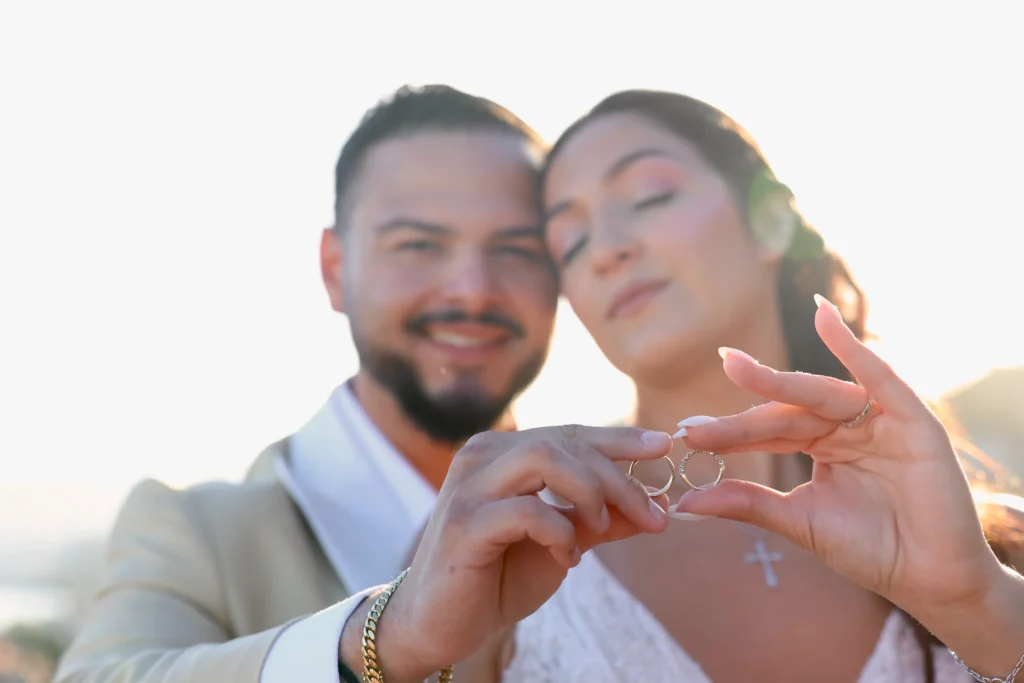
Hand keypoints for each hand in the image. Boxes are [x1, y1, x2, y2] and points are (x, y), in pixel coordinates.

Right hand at [378, 424, 671, 680]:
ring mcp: (469, 486)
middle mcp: (481, 456)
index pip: (569, 432)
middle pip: (564, 442)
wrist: (438, 624)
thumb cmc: (497, 578)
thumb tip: (658, 506)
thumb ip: (601, 520)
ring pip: (544, 458)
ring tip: (602, 527)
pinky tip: (567, 558)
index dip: (619, 438)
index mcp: (502, 452)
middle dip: (618, 475)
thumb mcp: (562, 544)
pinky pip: (527, 511)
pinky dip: (560, 532)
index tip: (663, 447)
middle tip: (654, 514)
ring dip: (590, 492)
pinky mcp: (465, 523)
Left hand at [674, 295, 1001, 618]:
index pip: (768, 432)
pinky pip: (878, 375)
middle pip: (787, 412)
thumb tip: (685, 502)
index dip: (730, 433)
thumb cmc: (870, 549)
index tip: (687, 434)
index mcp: (821, 444)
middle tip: (695, 421)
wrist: (929, 580)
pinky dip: (852, 346)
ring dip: (776, 380)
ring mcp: (878, 418)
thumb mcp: (798, 520)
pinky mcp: (911, 418)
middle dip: (742, 414)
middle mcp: (847, 425)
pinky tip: (823, 317)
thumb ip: (748, 502)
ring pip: (819, 395)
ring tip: (734, 367)